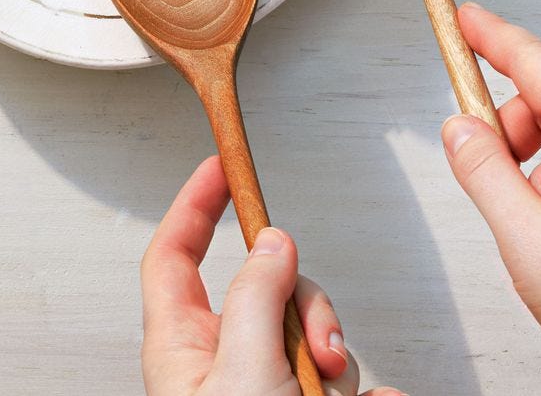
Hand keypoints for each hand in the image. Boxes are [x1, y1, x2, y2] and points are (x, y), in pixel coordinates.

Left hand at [141, 155, 406, 395]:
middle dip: (307, 308)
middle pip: (266, 291)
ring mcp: (263, 390)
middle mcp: (220, 366)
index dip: (193, 205)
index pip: (173, 256)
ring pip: (310, 337)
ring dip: (339, 363)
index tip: (219, 166)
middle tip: (319, 348)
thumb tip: (273, 241)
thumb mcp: (244, 371)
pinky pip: (346, 385)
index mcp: (182, 349)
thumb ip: (257, 299)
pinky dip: (366, 395)